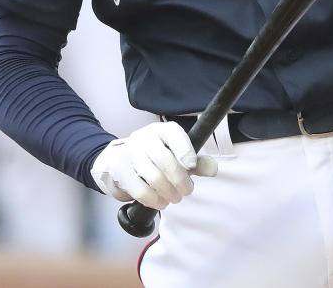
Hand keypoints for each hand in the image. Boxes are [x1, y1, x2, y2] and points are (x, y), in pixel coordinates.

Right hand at [90, 122, 217, 209]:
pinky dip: (153, 200)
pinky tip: (160, 202)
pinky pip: (140, 190)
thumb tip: (213, 169)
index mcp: (161, 130)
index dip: (185, 150)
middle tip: (187, 191)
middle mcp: (144, 137)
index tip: (192, 167)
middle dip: (180, 180)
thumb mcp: (176, 155)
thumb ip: (196, 163)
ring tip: (174, 198)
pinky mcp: (120, 170)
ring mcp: (129, 152)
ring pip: (154, 177)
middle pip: (165, 160)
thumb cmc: (155, 157)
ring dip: (168, 193)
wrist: (119, 160)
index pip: (174, 134)